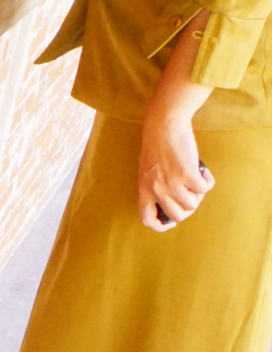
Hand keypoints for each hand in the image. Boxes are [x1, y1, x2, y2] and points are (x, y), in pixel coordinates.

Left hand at [137, 109, 211, 231]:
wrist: (163, 126)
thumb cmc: (156, 145)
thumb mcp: (147, 170)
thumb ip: (154, 185)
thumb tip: (170, 199)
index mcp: (144, 189)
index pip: (147, 219)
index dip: (160, 225)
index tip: (171, 221)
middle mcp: (156, 190)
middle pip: (177, 215)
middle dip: (188, 209)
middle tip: (191, 197)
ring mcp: (172, 183)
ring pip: (192, 204)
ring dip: (198, 196)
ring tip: (197, 183)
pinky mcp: (187, 174)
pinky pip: (204, 189)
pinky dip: (207, 183)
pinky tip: (204, 174)